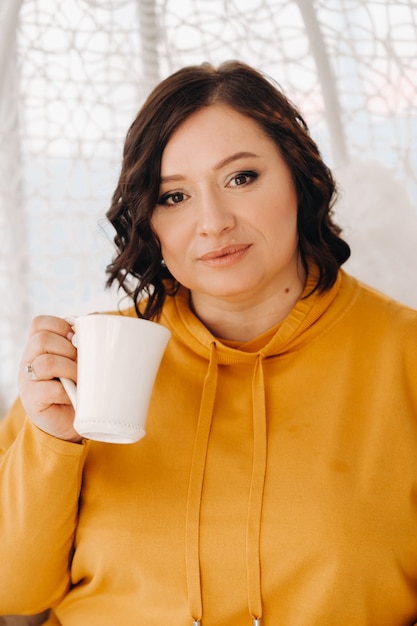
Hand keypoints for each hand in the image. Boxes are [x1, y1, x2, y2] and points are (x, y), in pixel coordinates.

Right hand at [18, 315, 80, 442]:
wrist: (72, 424)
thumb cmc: (80, 387)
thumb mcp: (82, 360)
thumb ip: (86, 340)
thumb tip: (98, 316)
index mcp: (39, 346)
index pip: (40, 323)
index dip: (61, 326)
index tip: (78, 339)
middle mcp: (29, 360)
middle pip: (41, 339)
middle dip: (68, 348)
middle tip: (81, 362)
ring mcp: (28, 380)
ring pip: (45, 363)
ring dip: (70, 369)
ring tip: (81, 379)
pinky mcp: (32, 400)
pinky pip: (50, 389)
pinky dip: (68, 391)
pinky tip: (75, 395)